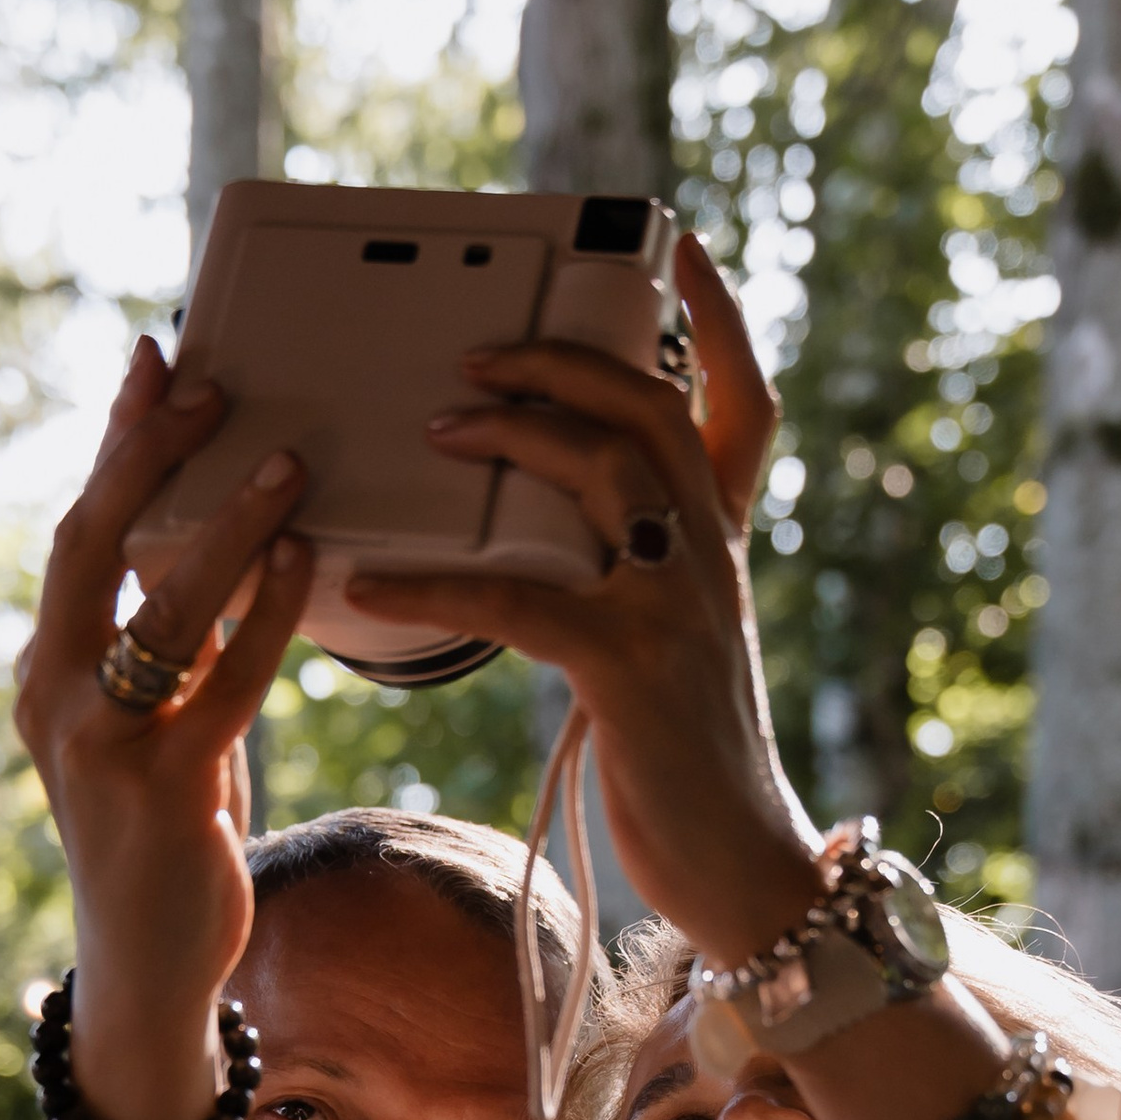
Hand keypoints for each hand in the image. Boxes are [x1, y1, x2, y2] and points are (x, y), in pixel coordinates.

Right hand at [13, 338, 317, 1119]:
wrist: (151, 964)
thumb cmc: (167, 834)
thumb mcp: (160, 723)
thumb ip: (174, 643)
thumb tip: (224, 544)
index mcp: (47, 669)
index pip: (80, 534)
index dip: (116, 442)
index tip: (153, 361)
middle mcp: (54, 695)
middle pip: (94, 546)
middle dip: (150, 455)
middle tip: (208, 379)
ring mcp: (100, 743)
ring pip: (162, 608)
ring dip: (226, 526)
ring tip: (289, 461)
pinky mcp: (161, 788)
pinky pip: (224, 681)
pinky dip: (266, 615)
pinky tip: (306, 563)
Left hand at [356, 236, 822, 961]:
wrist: (745, 871)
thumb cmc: (688, 770)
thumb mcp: (673, 654)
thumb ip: (632, 583)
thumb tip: (543, 536)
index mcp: (722, 550)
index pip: (744, 407)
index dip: (719, 322)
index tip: (683, 248)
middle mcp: (711, 561)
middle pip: (651, 410)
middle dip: (565, 360)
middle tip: (478, 351)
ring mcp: (678, 608)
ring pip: (601, 471)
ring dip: (511, 433)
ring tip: (438, 424)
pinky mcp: (631, 669)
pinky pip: (519, 600)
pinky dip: (436, 586)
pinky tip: (375, 588)